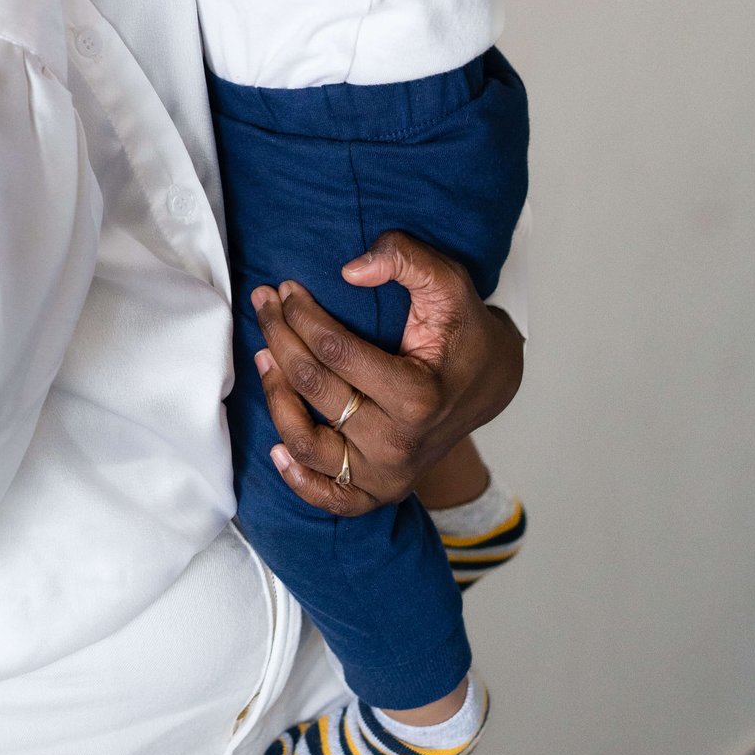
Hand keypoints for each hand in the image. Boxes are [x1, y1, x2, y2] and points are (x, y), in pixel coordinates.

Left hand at [250, 231, 524, 515]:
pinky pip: (326, 496)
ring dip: (274, 396)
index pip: (335, 350)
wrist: (491, 383)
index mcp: (419, 396)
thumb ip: (406, 258)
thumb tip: (349, 270)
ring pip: (306, 443)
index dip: (301, 314)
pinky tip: (275, 445)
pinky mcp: (378, 492)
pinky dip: (296, 476)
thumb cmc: (464, 331)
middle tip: (265, 304)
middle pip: (314, 389)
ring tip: (263, 354)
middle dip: (279, 337)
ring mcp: (387, 474)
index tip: (286, 288)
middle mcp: (400, 443)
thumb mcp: (448, 282)